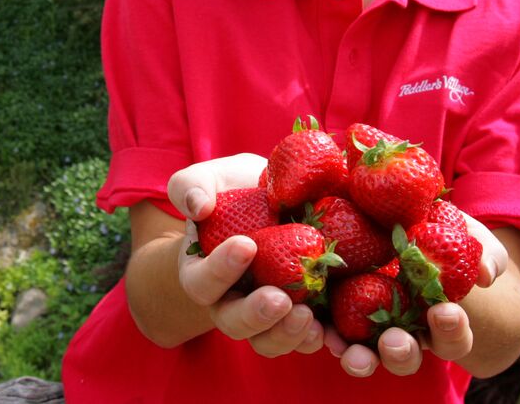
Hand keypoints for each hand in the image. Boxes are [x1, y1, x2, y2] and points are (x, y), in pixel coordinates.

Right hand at [167, 154, 325, 356]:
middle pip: (233, 322)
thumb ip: (191, 188)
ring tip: (306, 316)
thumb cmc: (232, 190)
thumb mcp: (208, 179)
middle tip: (278, 299)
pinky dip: (315, 338)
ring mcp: (265, 312)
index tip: (246, 244)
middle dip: (255, 315)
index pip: (201, 282)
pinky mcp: (298, 314)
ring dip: (285, 334)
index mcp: (202, 271)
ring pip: (267, 340)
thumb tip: (199, 208)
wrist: (269, 199)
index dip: (220, 271)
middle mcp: (230, 300)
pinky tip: (327, 331)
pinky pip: (303, 338)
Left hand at [323, 211, 509, 376]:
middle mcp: (402, 330)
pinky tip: (312, 324)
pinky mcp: (331, 308)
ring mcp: (365, 325)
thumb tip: (486, 274)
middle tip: (395, 341)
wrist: (394, 215)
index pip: (452, 338)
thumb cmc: (436, 226)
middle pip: (404, 356)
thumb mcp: (462, 231)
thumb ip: (482, 252)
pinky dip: (318, 332)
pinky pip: (324, 328)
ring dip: (359, 358)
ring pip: (364, 354)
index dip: (452, 331)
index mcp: (438, 318)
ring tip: (351, 353)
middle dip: (400, 353)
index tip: (447, 311)